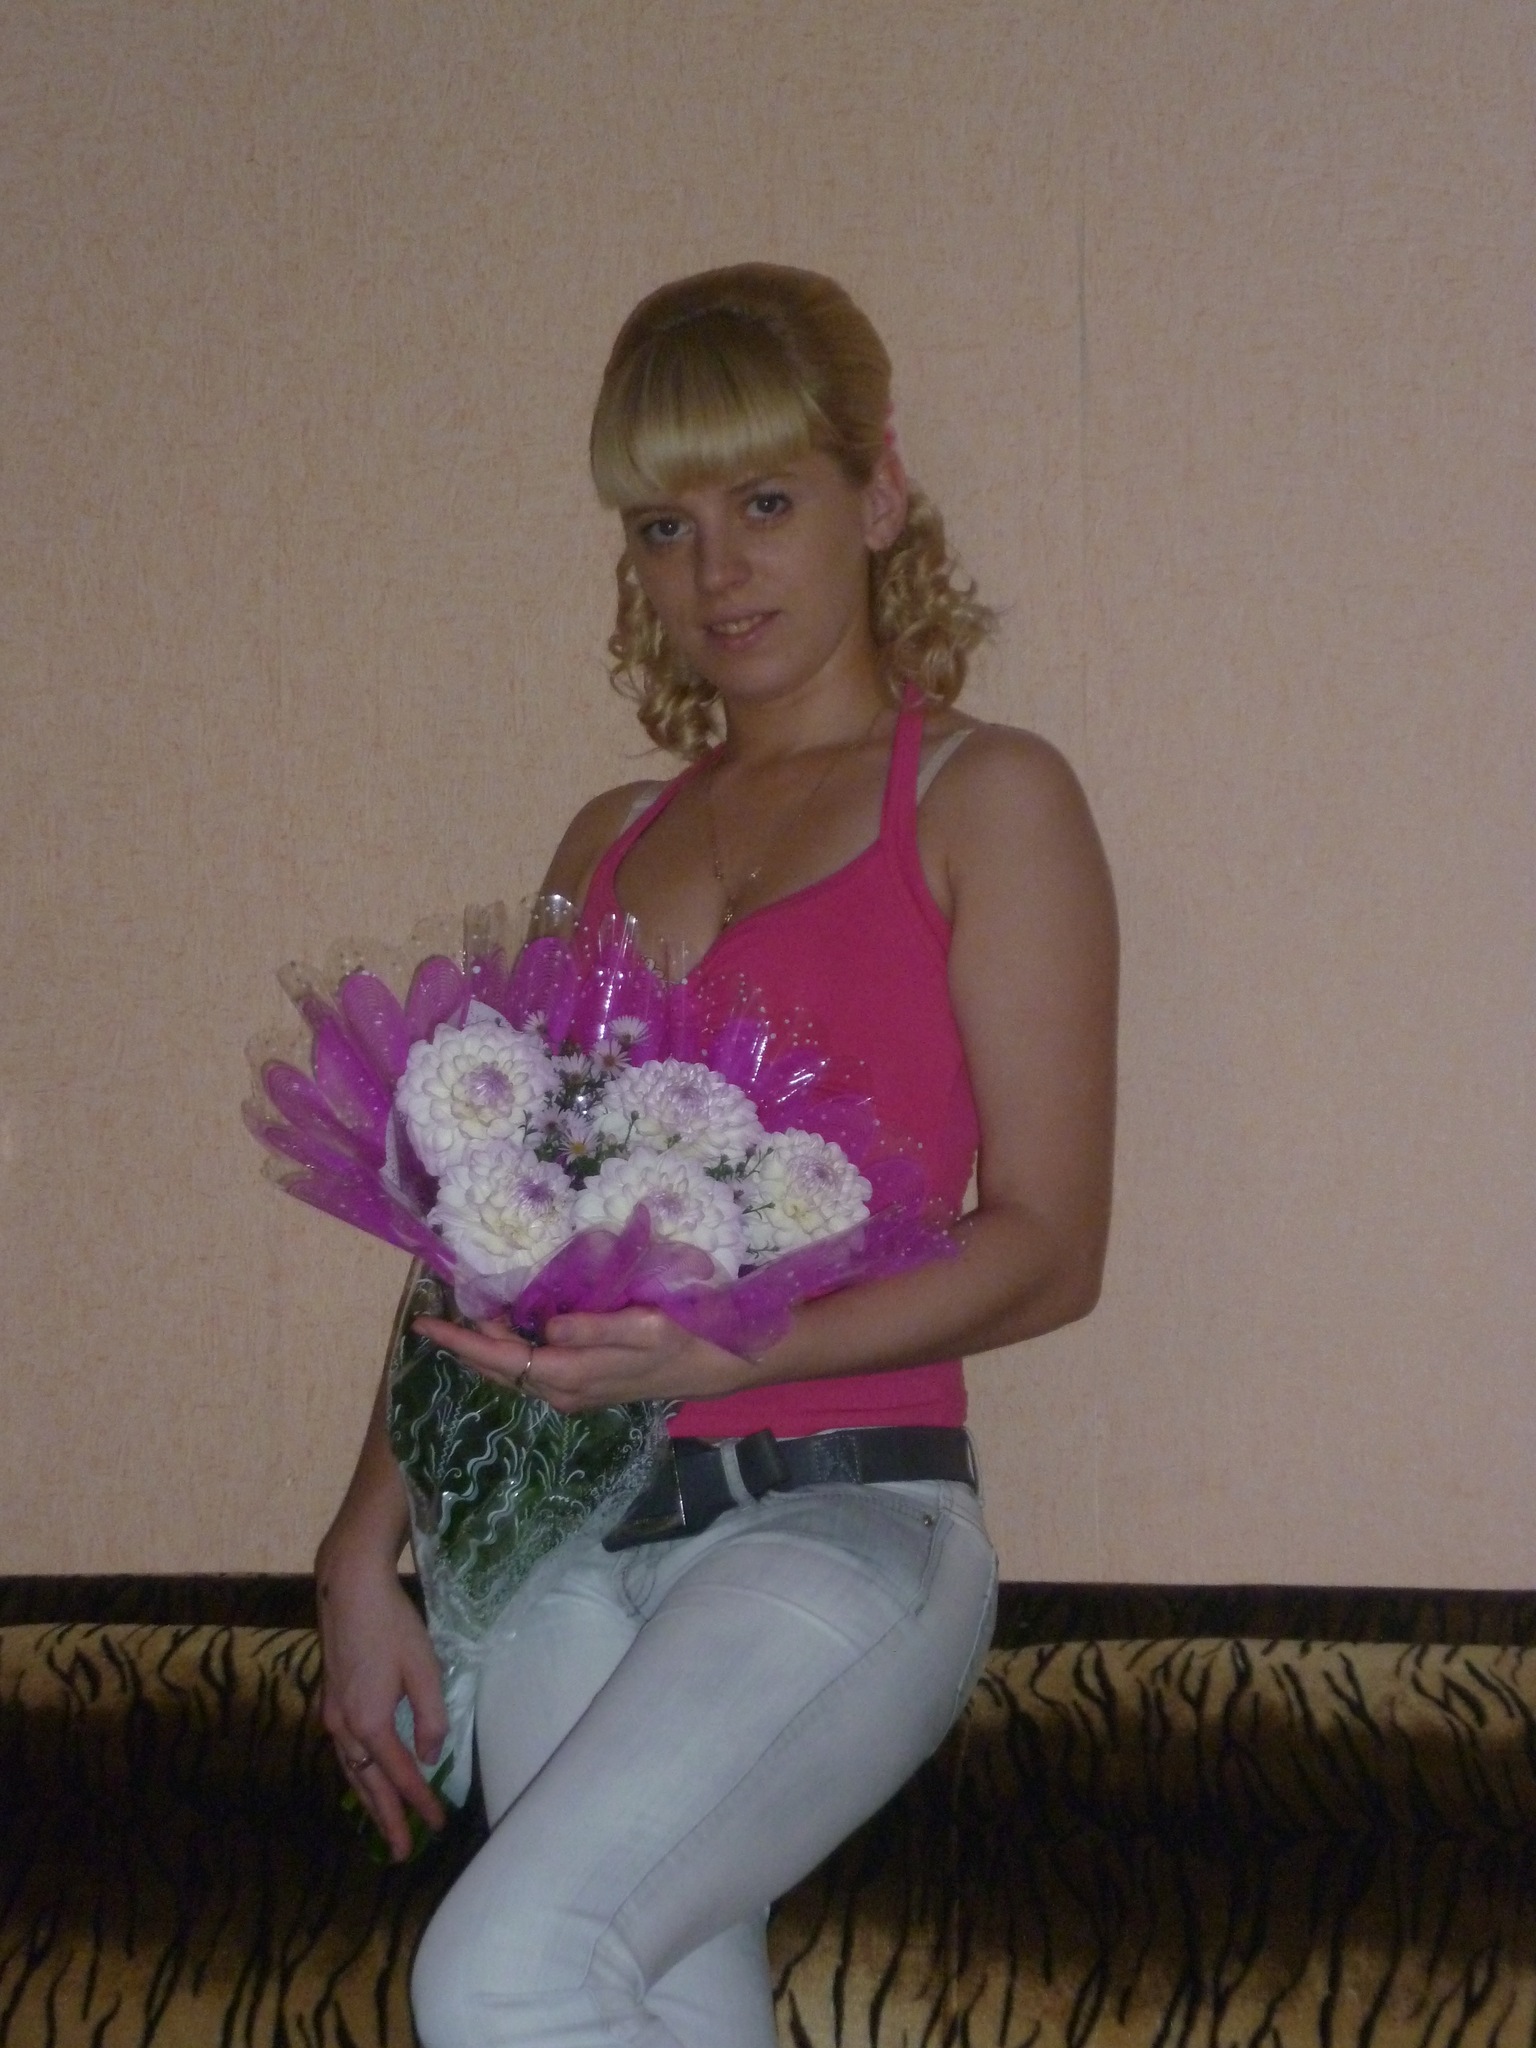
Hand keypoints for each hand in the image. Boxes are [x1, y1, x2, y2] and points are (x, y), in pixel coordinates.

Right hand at [315, 1545, 448, 1862]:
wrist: (348, 1588)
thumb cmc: (392, 1625)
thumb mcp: (424, 1669)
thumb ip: (430, 1718)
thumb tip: (428, 1757)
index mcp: (369, 1723)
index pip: (401, 1776)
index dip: (420, 1803)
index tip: (438, 1825)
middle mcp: (344, 1727)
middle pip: (368, 1785)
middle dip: (386, 1820)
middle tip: (400, 1853)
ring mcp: (332, 1714)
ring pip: (351, 1771)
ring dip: (369, 1800)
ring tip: (383, 1824)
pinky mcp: (329, 1700)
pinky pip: (344, 1752)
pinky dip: (357, 1773)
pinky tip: (365, 1775)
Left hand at [411, 1306, 757, 1410]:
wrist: (716, 1364)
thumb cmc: (683, 1337)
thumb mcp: (642, 1326)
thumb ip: (591, 1327)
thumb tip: (545, 1327)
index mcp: (570, 1375)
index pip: (500, 1358)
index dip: (460, 1341)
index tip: (423, 1324)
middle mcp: (564, 1391)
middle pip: (499, 1369)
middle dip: (464, 1345)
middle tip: (432, 1317)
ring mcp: (574, 1393)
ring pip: (514, 1372)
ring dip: (486, 1348)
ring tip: (463, 1320)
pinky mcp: (585, 1385)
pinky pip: (533, 1370)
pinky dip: (511, 1351)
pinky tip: (510, 1331)